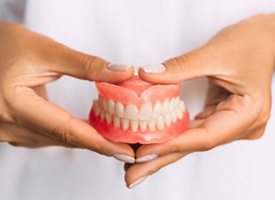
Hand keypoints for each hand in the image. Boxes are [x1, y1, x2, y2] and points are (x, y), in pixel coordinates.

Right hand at [0, 21, 134, 161]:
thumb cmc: (5, 46)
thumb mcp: (46, 51)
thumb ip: (86, 65)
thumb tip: (122, 73)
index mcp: (13, 104)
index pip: (66, 129)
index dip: (99, 142)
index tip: (125, 150)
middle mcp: (7, 125)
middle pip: (63, 138)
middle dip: (98, 143)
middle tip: (127, 145)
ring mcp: (7, 131)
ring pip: (56, 140)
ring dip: (85, 139)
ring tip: (113, 137)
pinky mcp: (12, 130)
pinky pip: (47, 137)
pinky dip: (70, 134)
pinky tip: (86, 130)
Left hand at [125, 14, 274, 186]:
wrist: (263, 40)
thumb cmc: (248, 43)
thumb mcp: (213, 53)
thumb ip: (179, 67)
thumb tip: (147, 75)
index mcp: (248, 112)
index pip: (204, 136)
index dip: (171, 145)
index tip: (142, 152)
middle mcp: (241, 125)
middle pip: (195, 145)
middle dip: (161, 159)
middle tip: (132, 175)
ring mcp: (231, 123)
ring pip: (191, 141)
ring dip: (163, 151)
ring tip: (137, 164)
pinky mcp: (220, 117)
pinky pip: (193, 131)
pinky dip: (172, 137)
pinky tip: (153, 143)